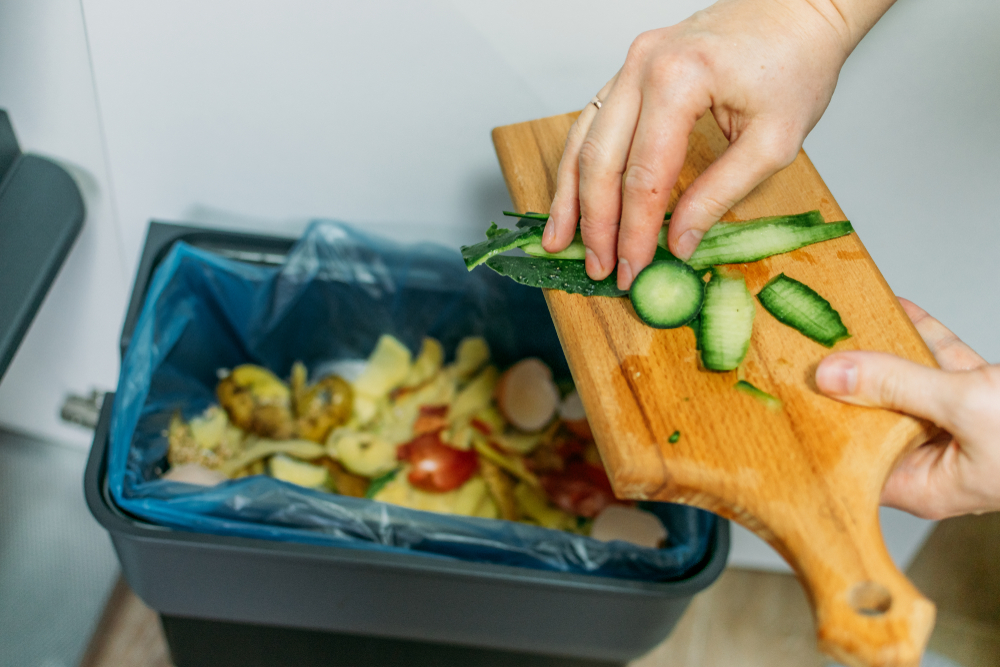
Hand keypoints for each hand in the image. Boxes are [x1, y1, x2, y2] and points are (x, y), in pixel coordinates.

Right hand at [544, 0, 892, 288]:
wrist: (797, 9)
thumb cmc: (797, 65)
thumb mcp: (773, 142)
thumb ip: (720, 194)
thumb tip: (678, 243)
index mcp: (679, 80)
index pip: (644, 176)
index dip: (634, 232)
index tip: (632, 270)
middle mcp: (642, 67)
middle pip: (601, 161)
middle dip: (597, 223)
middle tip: (598, 267)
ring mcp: (629, 64)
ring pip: (582, 141)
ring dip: (570, 197)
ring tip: (559, 240)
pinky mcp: (629, 70)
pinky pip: (592, 123)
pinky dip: (578, 164)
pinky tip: (571, 197)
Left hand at [816, 299, 999, 518]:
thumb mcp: (966, 408)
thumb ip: (897, 387)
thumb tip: (830, 375)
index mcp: (925, 485)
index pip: (852, 459)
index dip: (819, 430)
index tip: (785, 397)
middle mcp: (937, 460)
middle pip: (873, 417)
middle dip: (844, 382)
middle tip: (801, 348)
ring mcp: (961, 428)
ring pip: (906, 384)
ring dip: (880, 351)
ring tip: (840, 320)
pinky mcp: (985, 398)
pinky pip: (942, 364)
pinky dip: (922, 337)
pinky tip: (899, 307)